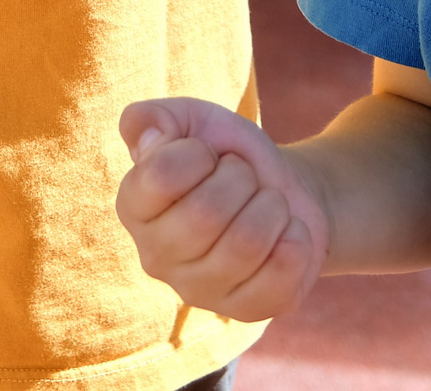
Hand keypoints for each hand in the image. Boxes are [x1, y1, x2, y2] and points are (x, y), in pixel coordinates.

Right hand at [115, 97, 326, 320]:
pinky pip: (279, 277)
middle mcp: (155, 257)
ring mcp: (199, 291)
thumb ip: (158, 118)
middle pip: (206, 212)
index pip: (161, 175)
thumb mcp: (196, 121)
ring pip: (246, 243)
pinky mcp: (244, 312)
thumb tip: (146, 137)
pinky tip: (286, 235)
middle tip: (246, 179)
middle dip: (241, 179)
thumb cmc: (231, 155)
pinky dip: (296, 241)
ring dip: (271, 207)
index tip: (209, 155)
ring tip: (266, 204)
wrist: (285, 190)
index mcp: (134, 207)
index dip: (199, 153)